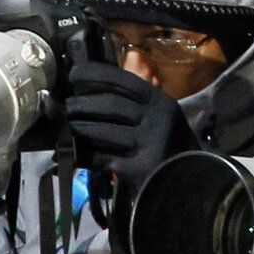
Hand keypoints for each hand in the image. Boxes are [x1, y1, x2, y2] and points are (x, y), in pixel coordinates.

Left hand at [66, 62, 195, 184]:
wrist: (188, 179)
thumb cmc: (170, 144)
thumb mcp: (160, 117)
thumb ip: (135, 106)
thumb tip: (94, 93)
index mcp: (160, 101)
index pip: (125, 81)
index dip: (97, 74)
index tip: (74, 73)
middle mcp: (155, 118)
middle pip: (111, 104)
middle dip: (82, 103)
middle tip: (64, 105)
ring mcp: (146, 143)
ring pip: (103, 131)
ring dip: (79, 128)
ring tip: (65, 126)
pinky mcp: (136, 168)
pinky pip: (102, 158)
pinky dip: (85, 155)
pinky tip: (73, 153)